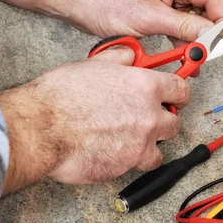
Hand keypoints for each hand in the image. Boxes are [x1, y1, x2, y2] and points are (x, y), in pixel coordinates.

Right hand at [0, 48, 189, 193]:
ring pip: (160, 148)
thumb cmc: (61, 95)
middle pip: (174, 121)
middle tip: (147, 116)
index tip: (177, 96)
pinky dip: (132, 160)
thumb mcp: (94, 64)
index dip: (179, 93)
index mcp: (144, 86)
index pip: (181, 90)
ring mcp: (139, 143)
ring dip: (150, 142)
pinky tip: (116, 150)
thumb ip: (120, 60)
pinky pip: (140, 165)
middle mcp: (148, 115)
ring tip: (131, 137)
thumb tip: (131, 56)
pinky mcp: (126, 166)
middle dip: (163, 118)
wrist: (41, 128)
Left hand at [63, 0, 222, 42]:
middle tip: (211, 54)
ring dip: (196, 37)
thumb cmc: (106, 2)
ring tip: (197, 59)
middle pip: (206, 6)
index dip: (222, 20)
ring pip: (194, 16)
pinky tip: (184, 53)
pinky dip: (183, 37)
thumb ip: (185, 27)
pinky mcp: (159, 4)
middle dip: (210, 31)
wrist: (79, 1)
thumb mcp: (150, 18)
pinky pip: (180, 21)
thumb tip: (213, 36)